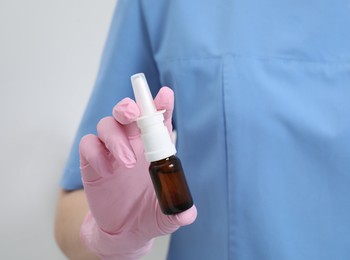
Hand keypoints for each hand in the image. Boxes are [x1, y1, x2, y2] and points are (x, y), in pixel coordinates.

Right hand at [79, 87, 196, 258]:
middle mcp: (133, 143)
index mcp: (155, 148)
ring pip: (107, 124)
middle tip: (133, 115)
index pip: (158, 120)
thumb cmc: (149, 215)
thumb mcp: (167, 217)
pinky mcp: (92, 163)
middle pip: (128, 112)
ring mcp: (111, 151)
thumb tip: (187, 214)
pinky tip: (106, 171)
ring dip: (116, 138)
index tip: (166, 95)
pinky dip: (95, 153)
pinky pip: (88, 145)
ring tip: (127, 162)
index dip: (161, 104)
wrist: (123, 233)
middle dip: (129, 107)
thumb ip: (179, 213)